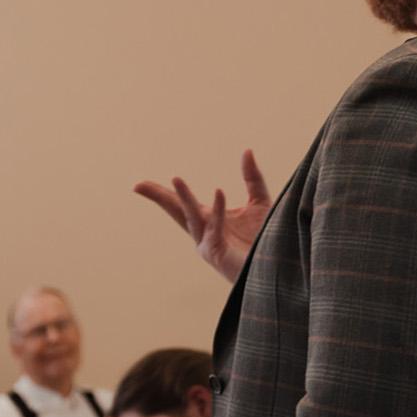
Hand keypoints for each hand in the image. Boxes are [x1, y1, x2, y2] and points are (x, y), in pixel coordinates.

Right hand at [134, 149, 273, 283]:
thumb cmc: (267, 239)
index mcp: (208, 221)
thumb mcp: (259, 202)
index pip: (181, 205)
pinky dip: (218, 209)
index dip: (161, 194)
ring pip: (192, 217)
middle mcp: (203, 233)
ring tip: (176, 179)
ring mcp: (208, 244)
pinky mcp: (219, 254)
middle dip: (159, 197)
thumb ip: (251, 178)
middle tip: (139, 185)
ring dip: (184, 198)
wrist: (277, 265)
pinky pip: (216, 227)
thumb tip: (246, 151)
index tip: (140, 185)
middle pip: (176, 211)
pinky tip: (218, 191)